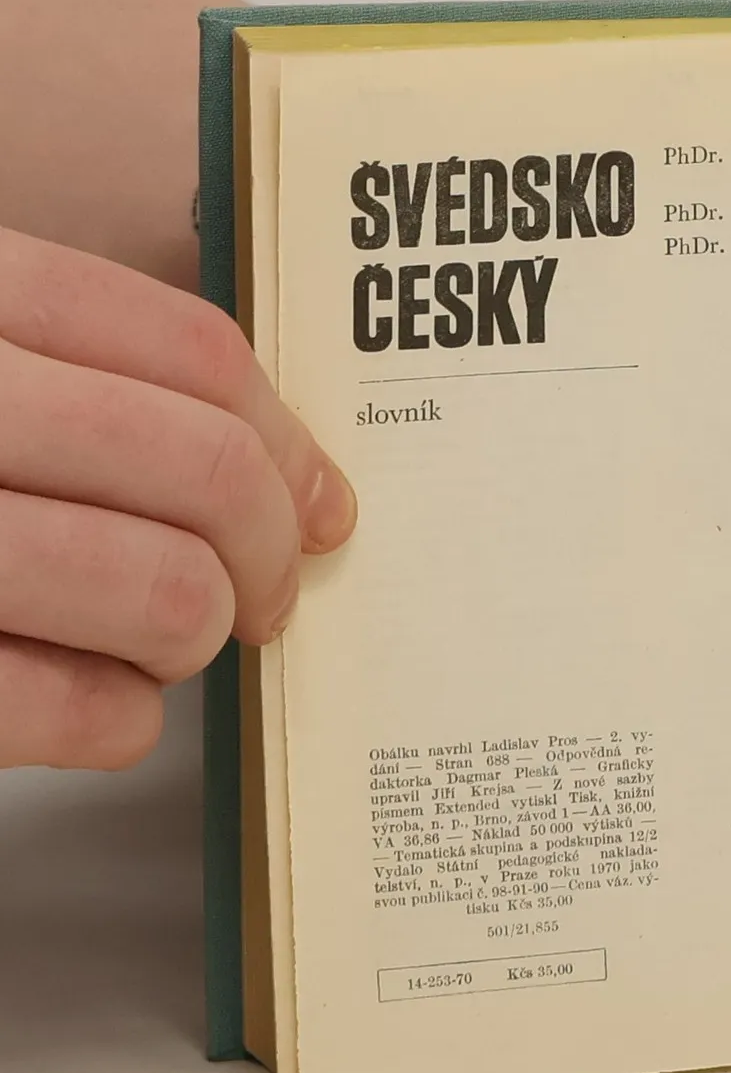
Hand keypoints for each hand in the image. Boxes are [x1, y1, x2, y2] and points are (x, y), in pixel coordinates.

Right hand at [0, 225, 355, 769]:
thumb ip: (65, 373)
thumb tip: (276, 468)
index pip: (185, 353)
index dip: (288, 438)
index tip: (322, 501)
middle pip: (202, 473)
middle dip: (271, 551)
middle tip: (265, 592)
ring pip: (162, 593)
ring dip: (193, 634)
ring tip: (157, 640)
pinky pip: (80, 711)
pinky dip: (119, 719)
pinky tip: (90, 701)